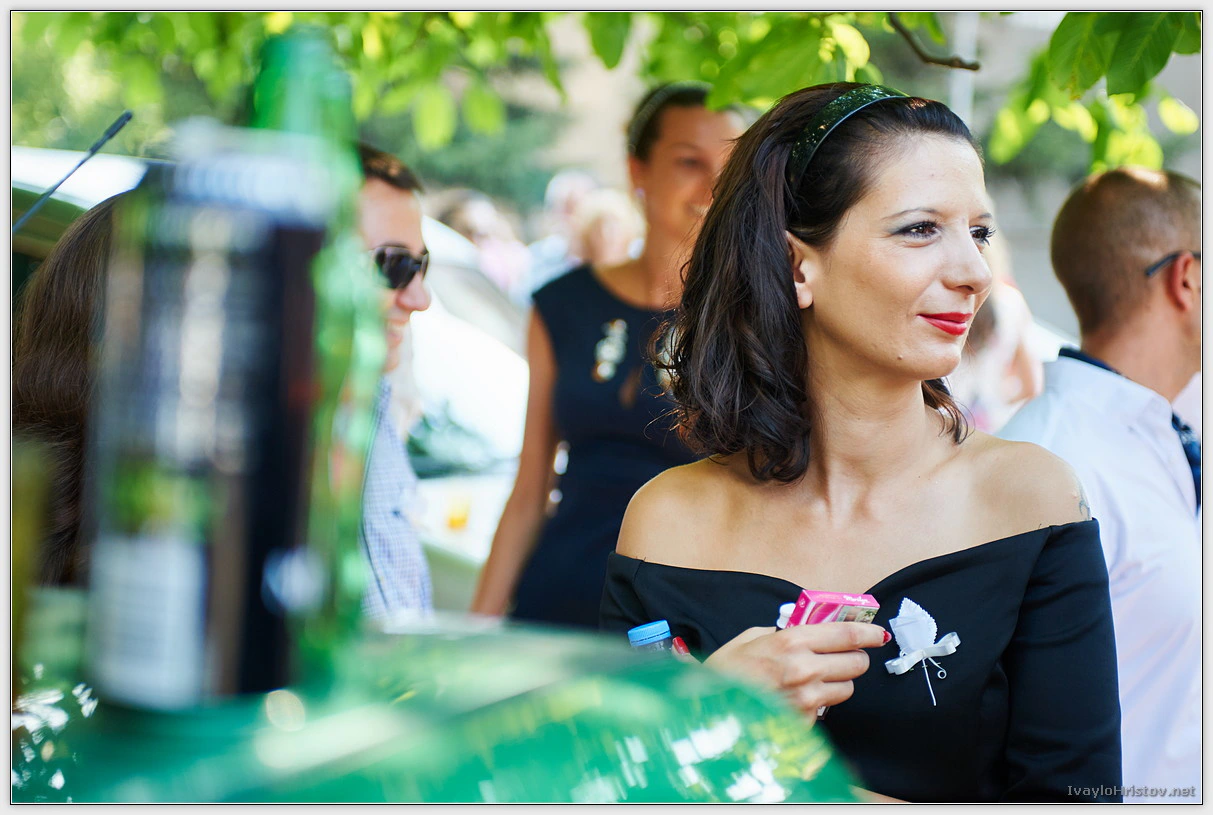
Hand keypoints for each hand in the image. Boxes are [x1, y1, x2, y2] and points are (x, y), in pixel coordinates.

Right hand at [704, 622, 886, 716]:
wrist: (706, 709)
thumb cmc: (725, 671)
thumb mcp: (751, 637)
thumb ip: (783, 632)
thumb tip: (811, 631)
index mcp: (791, 641)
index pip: (847, 634)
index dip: (869, 632)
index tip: (878, 633)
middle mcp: (803, 669)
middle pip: (856, 663)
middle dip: (853, 659)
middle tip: (843, 656)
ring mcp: (805, 700)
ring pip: (845, 689)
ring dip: (836, 683)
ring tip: (814, 680)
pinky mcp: (803, 723)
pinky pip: (825, 710)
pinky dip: (817, 704)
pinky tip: (796, 699)